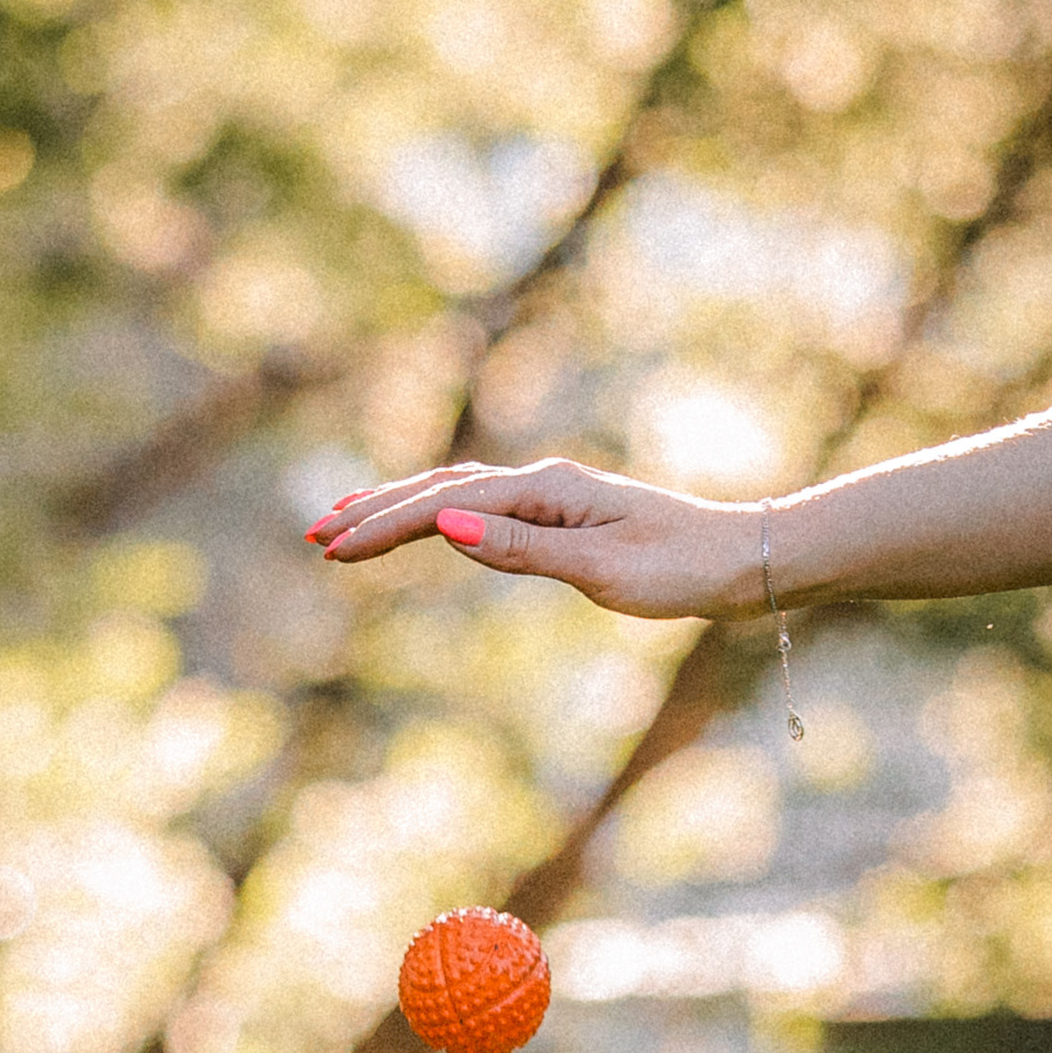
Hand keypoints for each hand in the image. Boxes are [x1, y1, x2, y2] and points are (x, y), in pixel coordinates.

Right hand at [307, 458, 769, 621]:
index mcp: (542, 491)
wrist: (737, 561)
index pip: (442, 505)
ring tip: (349, 526)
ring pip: (455, 492)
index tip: (333, 550)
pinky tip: (425, 527)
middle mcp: (540, 483)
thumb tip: (446, 526)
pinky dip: (439, 514)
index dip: (382, 528)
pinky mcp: (561, 517)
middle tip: (314, 536)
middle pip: (437, 488)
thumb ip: (519, 549)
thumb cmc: (677, 569)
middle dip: (373, 512)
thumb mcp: (598, 568)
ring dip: (399, 508)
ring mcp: (549, 497)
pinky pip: (482, 508)